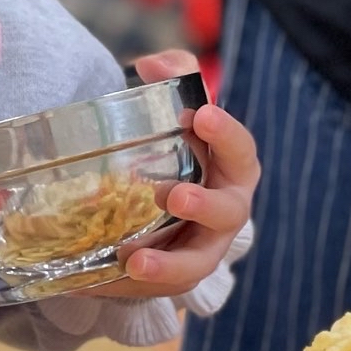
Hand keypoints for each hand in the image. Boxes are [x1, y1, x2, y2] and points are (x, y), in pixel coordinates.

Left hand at [97, 49, 257, 298]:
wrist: (160, 206)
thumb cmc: (176, 151)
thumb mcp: (174, 111)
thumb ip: (170, 78)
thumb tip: (152, 64)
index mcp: (231, 167)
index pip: (239, 150)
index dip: (226, 134)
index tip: (203, 115)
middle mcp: (225, 211)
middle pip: (229, 213)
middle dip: (205, 205)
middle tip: (176, 196)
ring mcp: (201, 249)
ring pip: (197, 262)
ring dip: (170, 262)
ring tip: (137, 260)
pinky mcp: (173, 278)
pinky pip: (160, 286)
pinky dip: (138, 283)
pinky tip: (111, 276)